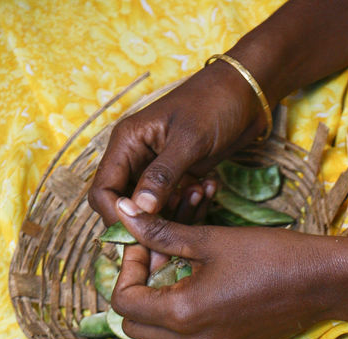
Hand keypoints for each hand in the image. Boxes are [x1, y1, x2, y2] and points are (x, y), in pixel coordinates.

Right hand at [88, 62, 265, 226]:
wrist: (244, 95)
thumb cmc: (214, 105)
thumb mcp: (188, 140)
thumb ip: (162, 176)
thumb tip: (139, 210)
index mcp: (127, 144)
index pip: (103, 192)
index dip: (117, 218)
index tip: (143, 233)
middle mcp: (135, 159)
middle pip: (125, 208)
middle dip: (148, 224)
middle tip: (176, 231)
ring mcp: (156, 172)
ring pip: (152, 213)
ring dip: (177, 213)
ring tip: (201, 191)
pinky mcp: (177, 181)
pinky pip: (175, 208)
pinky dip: (191, 207)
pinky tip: (210, 188)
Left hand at [110, 206, 334, 338]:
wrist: (319, 284)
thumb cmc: (269, 256)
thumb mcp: (209, 239)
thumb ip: (160, 232)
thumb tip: (122, 214)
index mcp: (183, 314)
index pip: (123, 301)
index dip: (127, 267)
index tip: (145, 241)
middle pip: (133, 326)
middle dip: (136, 289)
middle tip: (156, 256)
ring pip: (156, 335)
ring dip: (156, 304)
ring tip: (178, 268)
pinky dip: (178, 315)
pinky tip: (198, 284)